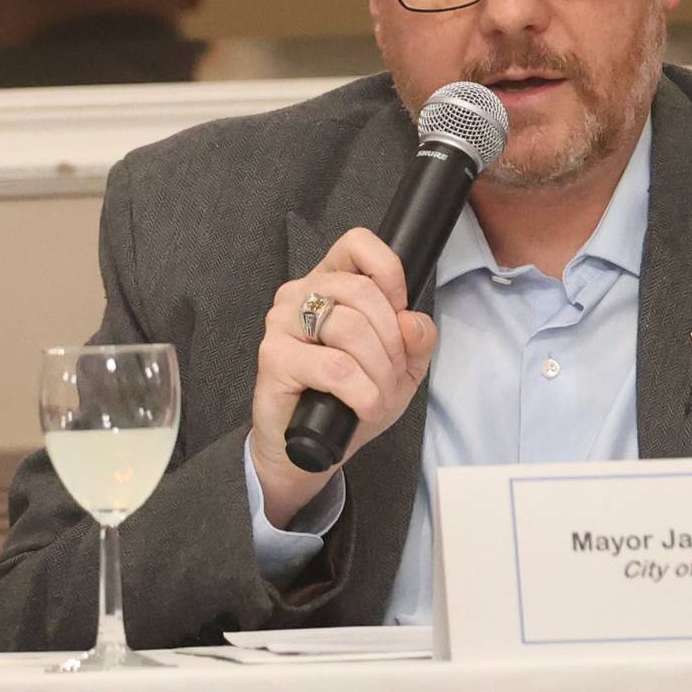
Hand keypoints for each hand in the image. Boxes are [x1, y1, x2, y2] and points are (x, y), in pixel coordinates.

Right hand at [250, 229, 436, 527]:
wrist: (308, 448)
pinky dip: (362, 391)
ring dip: (379, 370)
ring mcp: (282, 322)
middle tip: (392, 374)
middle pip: (363, 291)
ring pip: (351, 327)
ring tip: (378, 395)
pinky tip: (364, 407)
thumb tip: (413, 322)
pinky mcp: (273, 357)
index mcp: (330, 281)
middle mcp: (300, 293)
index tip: (399, 314)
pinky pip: (335, 366)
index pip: (357, 243)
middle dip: (392, 341)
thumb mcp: (400, 368)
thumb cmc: (350, 399)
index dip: (390, 274)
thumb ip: (417, 340)